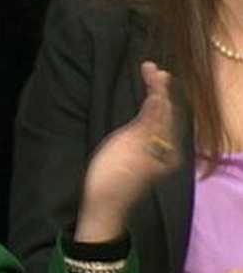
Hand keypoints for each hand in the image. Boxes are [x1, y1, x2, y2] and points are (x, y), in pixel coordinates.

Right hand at [75, 62, 179, 241]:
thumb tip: (162, 94)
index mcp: (168, 143)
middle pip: (169, 112)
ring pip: (163, 120)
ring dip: (156, 99)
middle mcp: (168, 148)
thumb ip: (150, 118)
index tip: (148, 67)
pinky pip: (155, 128)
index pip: (168, 106)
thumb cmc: (114, 175)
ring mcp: (158, 154)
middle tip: (149, 69)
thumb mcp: (132, 142)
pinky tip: (146, 108)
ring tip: (149, 82)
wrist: (103, 205)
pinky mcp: (147, 159)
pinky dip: (152, 113)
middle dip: (160, 90)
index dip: (160, 85)